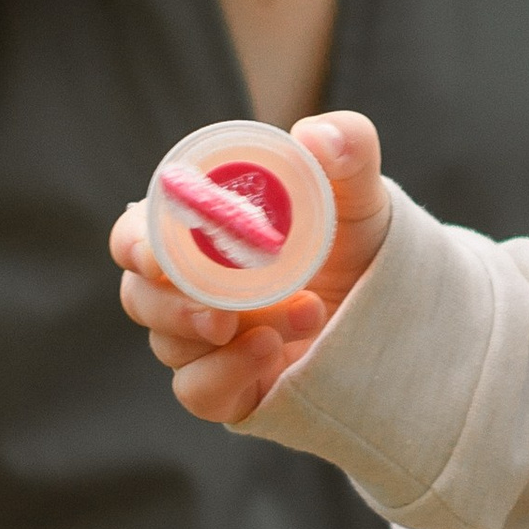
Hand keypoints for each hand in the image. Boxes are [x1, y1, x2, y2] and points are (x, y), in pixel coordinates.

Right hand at [112, 110, 391, 427]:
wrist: (395, 309)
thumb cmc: (359, 239)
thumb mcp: (361, 193)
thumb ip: (348, 149)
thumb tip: (315, 136)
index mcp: (198, 235)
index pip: (135, 237)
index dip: (133, 245)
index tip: (154, 255)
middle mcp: (190, 289)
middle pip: (138, 299)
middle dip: (171, 306)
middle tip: (220, 314)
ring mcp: (206, 342)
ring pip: (170, 347)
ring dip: (227, 335)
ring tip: (307, 314)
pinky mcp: (228, 387)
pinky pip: (197, 392)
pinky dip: (225, 374)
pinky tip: (270, 351)